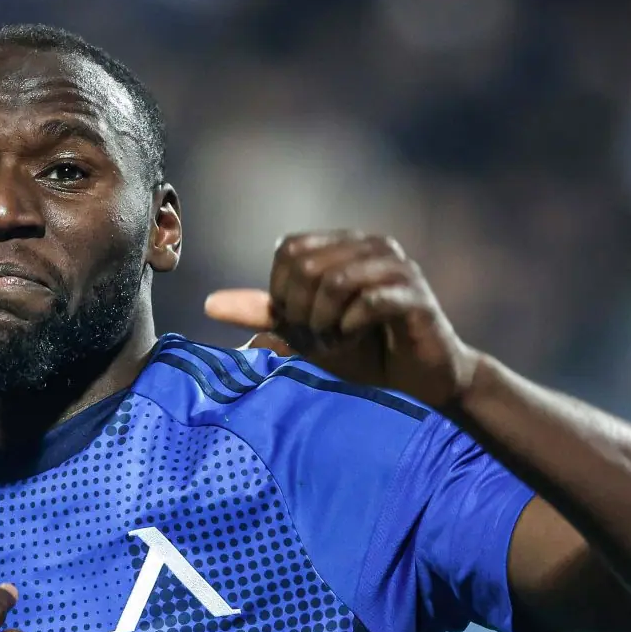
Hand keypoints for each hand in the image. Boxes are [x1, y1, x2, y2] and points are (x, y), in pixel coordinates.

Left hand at [205, 231, 478, 409]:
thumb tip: (211, 305)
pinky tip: (357, 340)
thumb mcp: (307, 334)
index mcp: (345, 246)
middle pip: (307, 264)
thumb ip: (266, 315)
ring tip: (336, 341)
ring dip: (325, 322)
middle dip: (301, 311)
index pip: (289, 250)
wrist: (419, 385)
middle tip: (318, 337)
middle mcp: (373, 246)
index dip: (283, 293)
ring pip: (334, 280)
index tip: (300, 325)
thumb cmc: (364, 355)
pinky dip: (350, 328)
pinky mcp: (416, 296)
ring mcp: (398, 267)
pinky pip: (368, 301)